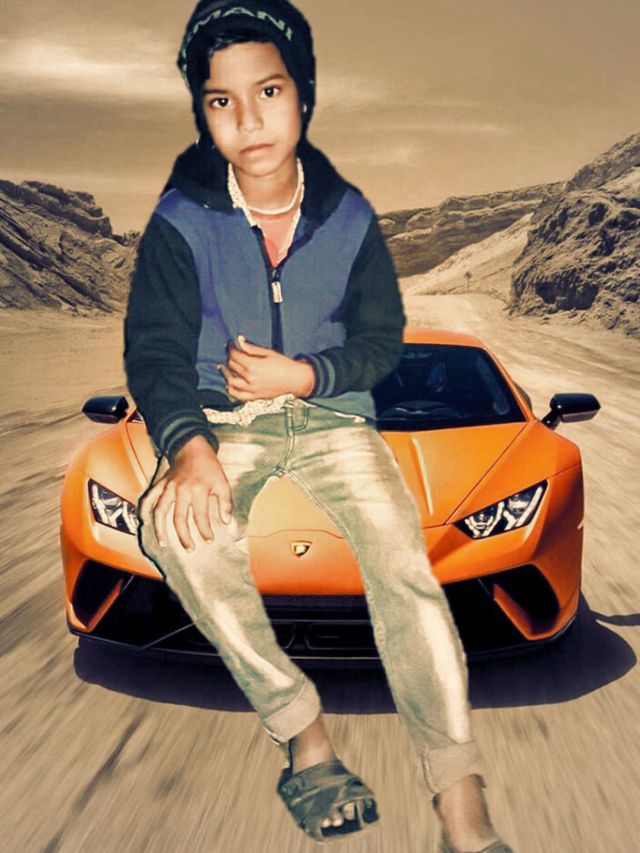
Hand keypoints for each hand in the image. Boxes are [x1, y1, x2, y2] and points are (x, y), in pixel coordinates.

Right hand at [140, 435, 232, 551]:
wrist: (192, 448)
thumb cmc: (209, 467)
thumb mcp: (223, 482)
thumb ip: (226, 503)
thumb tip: (226, 522)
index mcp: (198, 489)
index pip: (200, 515)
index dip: (205, 530)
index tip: (209, 541)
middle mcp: (181, 489)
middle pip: (179, 518)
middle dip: (184, 536)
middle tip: (190, 549)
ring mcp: (168, 487)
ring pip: (161, 511)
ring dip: (160, 529)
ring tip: (164, 544)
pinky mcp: (160, 484)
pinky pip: (148, 498)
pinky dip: (144, 510)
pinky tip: (145, 523)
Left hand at [219, 335, 314, 400]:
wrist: (295, 379)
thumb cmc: (283, 364)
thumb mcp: (268, 352)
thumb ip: (251, 348)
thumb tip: (239, 340)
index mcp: (253, 365)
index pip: (234, 355)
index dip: (230, 348)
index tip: (230, 344)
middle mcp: (250, 378)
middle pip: (232, 366)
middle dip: (229, 357)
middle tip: (231, 353)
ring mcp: (251, 389)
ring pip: (231, 381)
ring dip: (226, 373)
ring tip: (224, 368)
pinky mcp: (254, 397)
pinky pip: (237, 395)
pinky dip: (230, 389)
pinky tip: (229, 383)